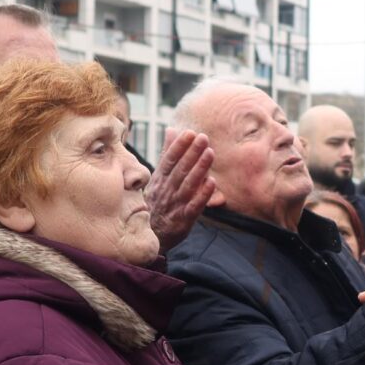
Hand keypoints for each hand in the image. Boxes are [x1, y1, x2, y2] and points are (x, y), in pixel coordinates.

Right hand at [145, 128, 214, 252]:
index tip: (190, 132)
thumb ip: (167, 153)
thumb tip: (171, 129)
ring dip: (199, 169)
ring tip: (210, 153)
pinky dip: (203, 194)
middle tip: (203, 137)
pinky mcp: (184, 219)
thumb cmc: (158, 201)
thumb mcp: (158, 176)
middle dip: (192, 153)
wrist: (151, 235)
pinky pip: (194, 206)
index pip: (168, 160)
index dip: (179, 146)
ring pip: (188, 185)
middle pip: (179, 170)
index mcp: (160, 179)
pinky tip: (213, 182)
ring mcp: (175, 205)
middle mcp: (166, 190)